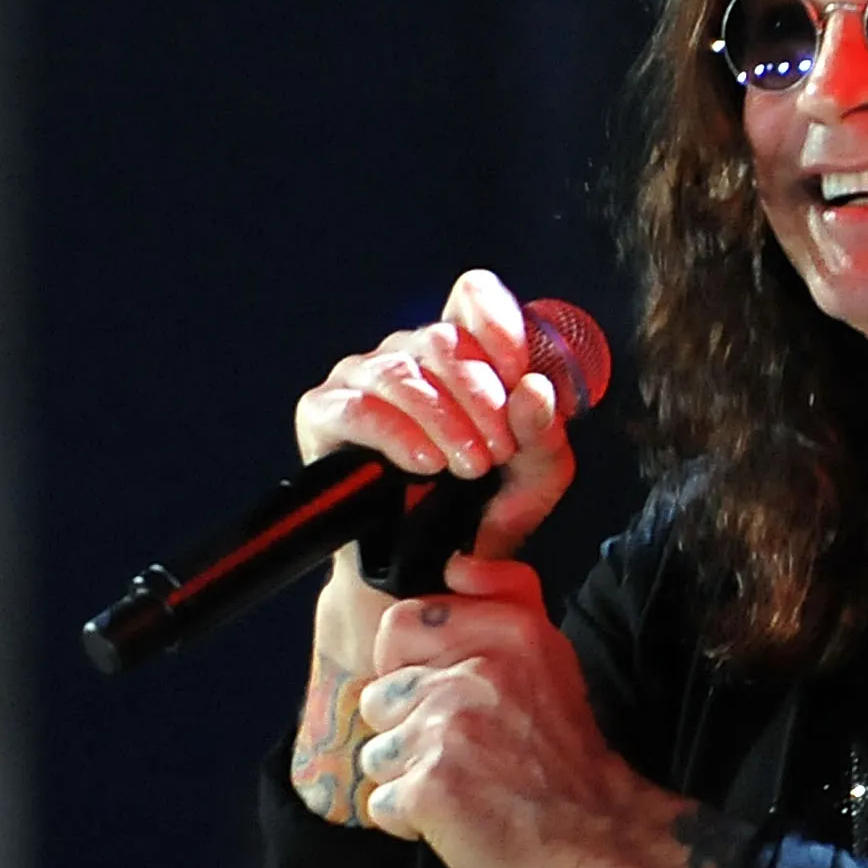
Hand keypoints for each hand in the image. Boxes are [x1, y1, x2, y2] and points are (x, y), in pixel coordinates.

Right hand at [293, 269, 576, 567]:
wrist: (430, 571)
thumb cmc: (483, 511)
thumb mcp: (536, 475)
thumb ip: (544, 432)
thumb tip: (535, 389)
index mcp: (461, 352)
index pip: (473, 296)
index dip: (499, 326)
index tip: (519, 379)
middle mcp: (410, 354)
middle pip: (444, 338)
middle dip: (481, 396)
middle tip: (499, 449)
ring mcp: (362, 378)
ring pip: (403, 372)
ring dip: (445, 420)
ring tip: (469, 466)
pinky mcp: (323, 413)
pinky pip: (358, 408)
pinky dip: (398, 435)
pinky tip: (425, 464)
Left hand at [353, 553, 633, 867]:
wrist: (595, 832)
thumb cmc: (562, 749)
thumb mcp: (549, 653)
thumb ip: (505, 597)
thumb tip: (458, 565)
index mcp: (504, 633)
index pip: (399, 626)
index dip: (405, 667)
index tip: (437, 693)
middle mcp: (474, 674)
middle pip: (380, 697)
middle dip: (408, 730)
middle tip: (463, 750)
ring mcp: (447, 731)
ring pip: (377, 753)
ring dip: (410, 778)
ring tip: (463, 784)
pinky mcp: (430, 788)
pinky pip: (383, 803)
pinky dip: (412, 820)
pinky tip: (456, 815)